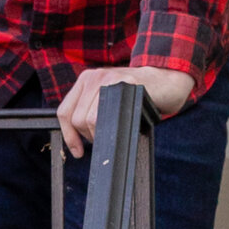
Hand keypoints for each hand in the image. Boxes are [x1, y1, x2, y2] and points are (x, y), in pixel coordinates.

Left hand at [54, 65, 193, 158]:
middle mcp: (94, 77)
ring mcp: (108, 79)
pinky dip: (112, 129)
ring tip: (114, 133)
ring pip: (89, 119)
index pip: (65, 111)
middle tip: (104, 139)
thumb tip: (77, 140)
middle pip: (77, 119)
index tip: (78, 151)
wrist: (164, 81)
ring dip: (100, 135)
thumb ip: (90, 110)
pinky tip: (122, 127)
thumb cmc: (135, 95)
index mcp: (85, 80)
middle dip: (88, 137)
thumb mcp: (107, 98)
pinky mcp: (124, 84)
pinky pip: (108, 115)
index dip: (69, 136)